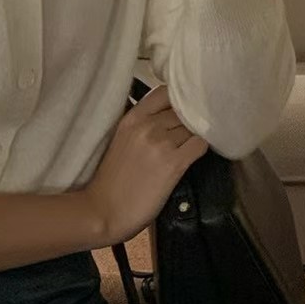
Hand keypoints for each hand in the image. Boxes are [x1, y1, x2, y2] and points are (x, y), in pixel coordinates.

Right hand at [85, 83, 208, 243]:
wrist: (103, 211)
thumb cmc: (110, 181)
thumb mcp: (120, 141)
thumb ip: (140, 126)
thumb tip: (166, 118)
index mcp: (131, 118)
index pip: (165, 92)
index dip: (178, 99)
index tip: (181, 111)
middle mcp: (147, 125)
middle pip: (183, 111)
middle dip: (189, 121)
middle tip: (187, 135)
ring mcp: (161, 143)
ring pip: (194, 127)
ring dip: (196, 136)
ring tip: (189, 148)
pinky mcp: (174, 163)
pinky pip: (200, 144)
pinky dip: (202, 148)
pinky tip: (193, 157)